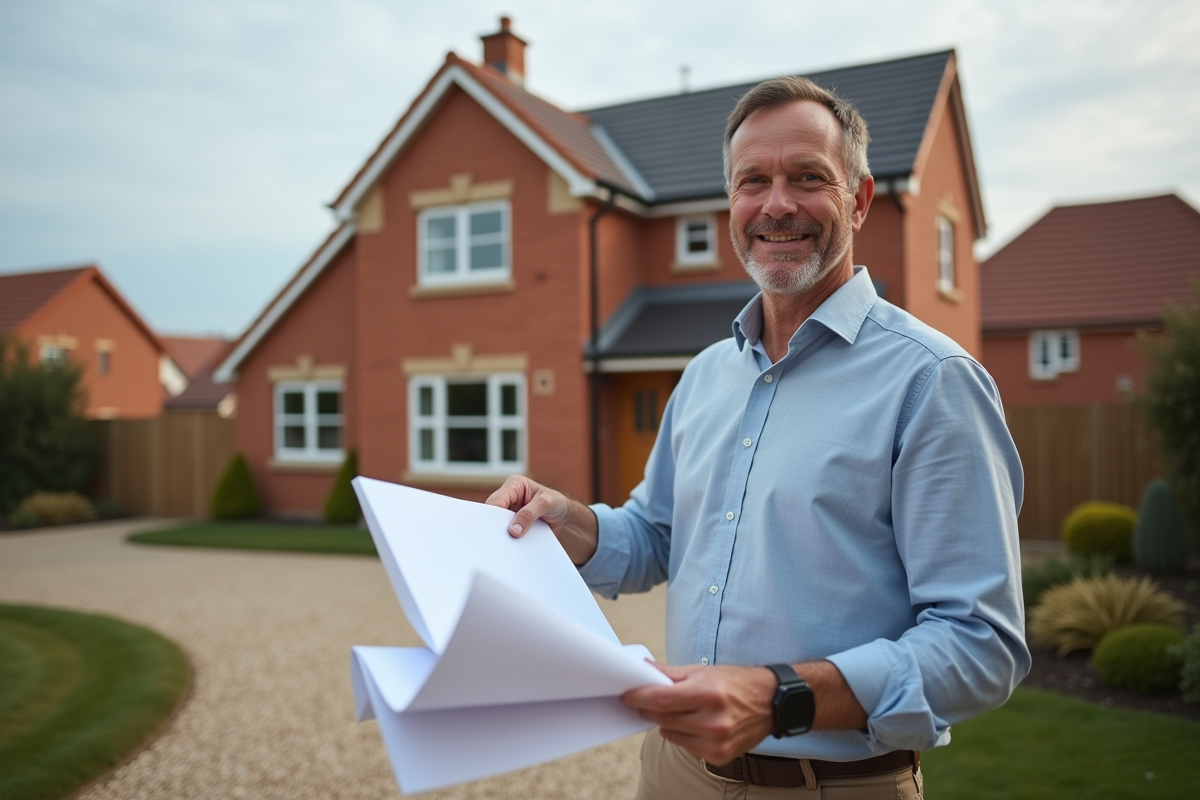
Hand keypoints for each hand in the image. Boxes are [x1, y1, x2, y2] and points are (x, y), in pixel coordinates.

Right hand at [486, 475, 598, 564]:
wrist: (565, 518)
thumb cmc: (556, 503)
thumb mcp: (546, 503)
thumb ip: (529, 514)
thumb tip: (513, 530)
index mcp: (513, 485)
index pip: (497, 500)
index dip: (492, 515)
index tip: (494, 529)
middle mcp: (508, 498)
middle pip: (492, 514)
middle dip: (494, 526)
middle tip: (496, 540)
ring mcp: (509, 513)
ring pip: (496, 526)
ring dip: (500, 536)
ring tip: (504, 547)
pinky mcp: (512, 526)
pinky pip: (505, 535)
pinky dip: (507, 541)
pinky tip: (509, 549)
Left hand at [621, 663, 775, 764]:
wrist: (771, 703)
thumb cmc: (736, 683)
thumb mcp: (703, 671)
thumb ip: (670, 673)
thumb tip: (643, 669)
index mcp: (708, 695)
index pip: (661, 700)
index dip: (638, 697)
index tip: (626, 695)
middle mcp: (713, 722)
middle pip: (663, 719)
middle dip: (649, 709)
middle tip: (645, 700)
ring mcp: (716, 743)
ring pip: (670, 735)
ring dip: (666, 723)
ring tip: (680, 709)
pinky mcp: (719, 756)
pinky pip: (685, 747)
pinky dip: (682, 735)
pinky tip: (694, 723)